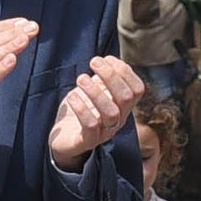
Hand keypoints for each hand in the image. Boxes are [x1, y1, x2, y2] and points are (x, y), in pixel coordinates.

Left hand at [44, 50, 138, 169]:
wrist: (63, 139)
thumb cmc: (81, 110)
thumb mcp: (94, 91)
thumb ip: (103, 78)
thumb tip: (108, 60)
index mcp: (123, 106)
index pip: (137, 89)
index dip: (125, 71)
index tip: (106, 58)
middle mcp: (118, 119)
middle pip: (126, 97)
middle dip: (111, 76)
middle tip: (93, 62)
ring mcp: (104, 132)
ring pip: (111, 112)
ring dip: (96, 92)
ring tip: (81, 79)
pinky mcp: (87, 141)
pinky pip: (90, 126)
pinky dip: (81, 108)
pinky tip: (72, 96)